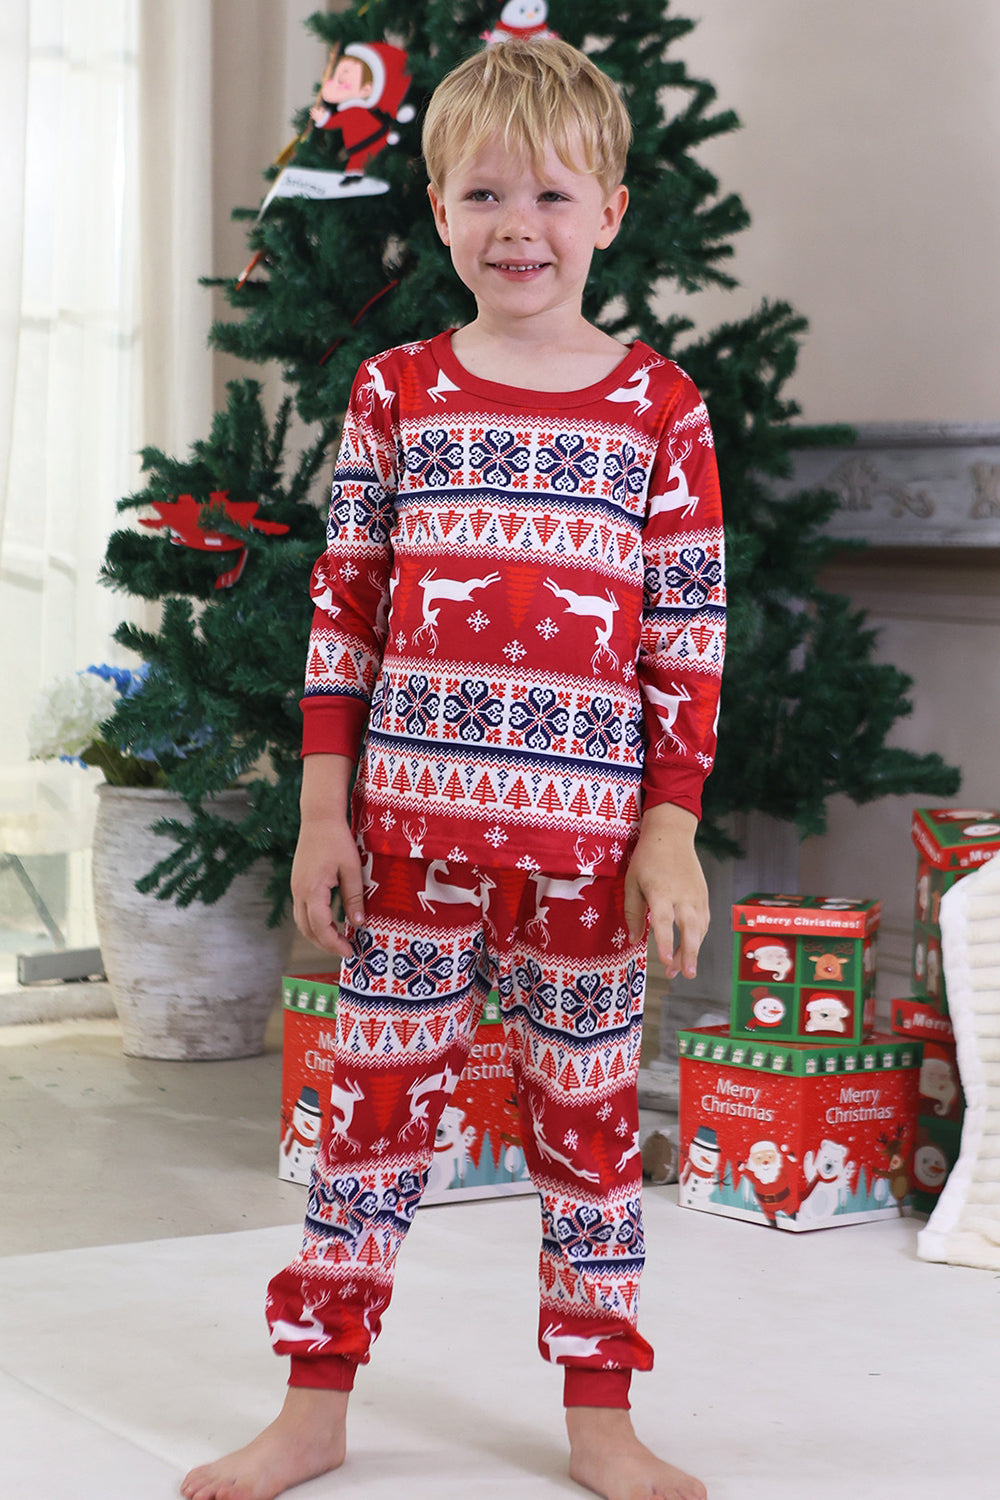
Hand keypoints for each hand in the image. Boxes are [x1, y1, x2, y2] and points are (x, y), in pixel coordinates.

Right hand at [291, 754, 363, 959]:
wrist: (318, 819)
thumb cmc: (337, 840)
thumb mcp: (351, 869)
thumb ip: (354, 897)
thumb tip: (359, 923)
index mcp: (313, 890)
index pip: (321, 927)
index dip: (334, 943)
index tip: (349, 952)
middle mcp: (299, 892)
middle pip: (307, 930)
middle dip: (325, 944)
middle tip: (346, 951)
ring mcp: (295, 888)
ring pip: (301, 922)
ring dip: (318, 935)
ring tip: (338, 940)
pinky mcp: (297, 884)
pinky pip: (301, 911)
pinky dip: (313, 923)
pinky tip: (329, 923)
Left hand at [624, 802, 708, 978]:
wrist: (672, 835)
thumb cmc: (647, 859)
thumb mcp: (631, 882)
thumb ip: (633, 912)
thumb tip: (634, 940)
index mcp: (660, 891)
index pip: (663, 921)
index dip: (663, 941)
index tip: (664, 960)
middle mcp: (681, 895)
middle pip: (688, 928)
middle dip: (687, 953)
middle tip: (684, 974)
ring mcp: (695, 896)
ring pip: (700, 928)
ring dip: (693, 950)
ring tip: (684, 970)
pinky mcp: (703, 895)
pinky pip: (704, 921)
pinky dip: (700, 937)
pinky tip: (692, 948)